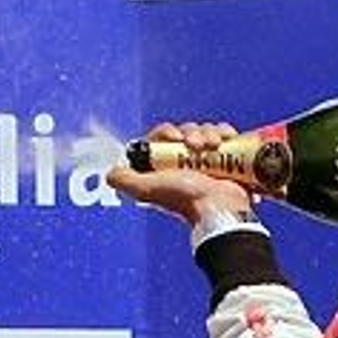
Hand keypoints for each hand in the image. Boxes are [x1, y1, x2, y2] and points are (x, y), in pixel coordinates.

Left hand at [107, 120, 257, 224]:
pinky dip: (225, 133)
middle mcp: (183, 162)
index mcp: (164, 166)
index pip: (161, 136)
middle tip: (196, 146)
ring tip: (214, 147)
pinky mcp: (225, 158)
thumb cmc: (185, 199)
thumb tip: (110, 173)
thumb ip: (126, 182)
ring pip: (204, 131)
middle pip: (184, 131)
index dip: (166, 132)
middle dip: (191, 133)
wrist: (219, 206)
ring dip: (209, 133)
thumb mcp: (149, 190)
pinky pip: (222, 134)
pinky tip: (226, 141)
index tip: (174, 137)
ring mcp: (205, 160)